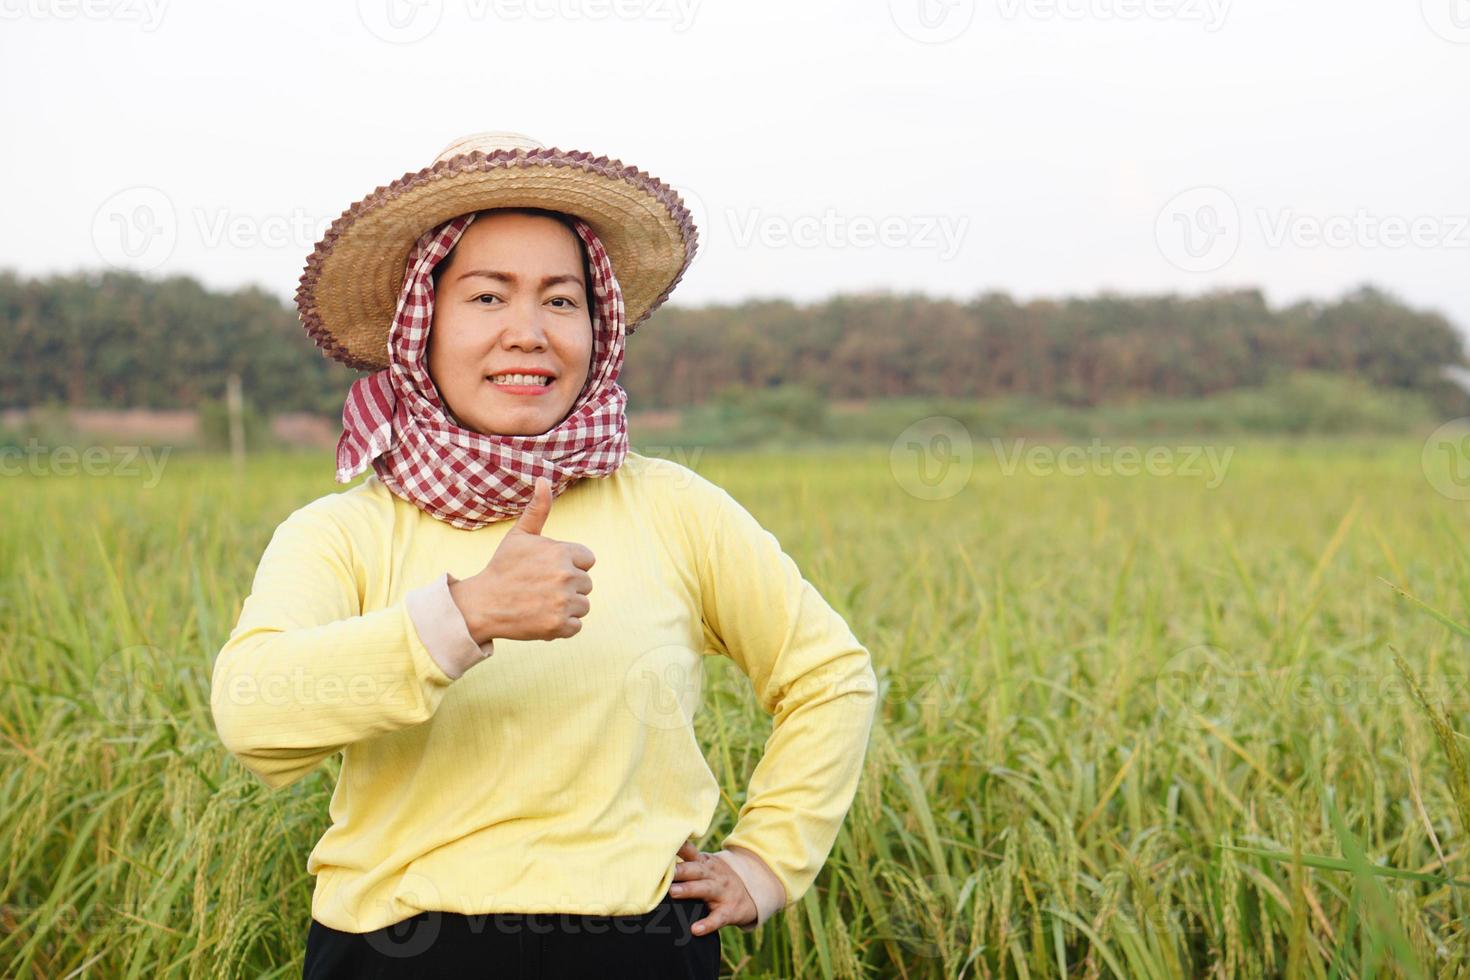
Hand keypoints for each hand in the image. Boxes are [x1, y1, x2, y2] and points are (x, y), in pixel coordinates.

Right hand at [448, 476, 595, 643]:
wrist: (483, 604)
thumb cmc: (503, 567)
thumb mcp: (519, 535)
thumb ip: (538, 509)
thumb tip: (543, 479)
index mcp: (561, 552)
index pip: (587, 560)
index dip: (570, 564)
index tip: (548, 569)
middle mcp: (566, 576)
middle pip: (586, 584)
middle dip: (568, 586)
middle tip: (540, 588)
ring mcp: (563, 602)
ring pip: (583, 605)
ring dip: (566, 607)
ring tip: (540, 602)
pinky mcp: (559, 626)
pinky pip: (575, 626)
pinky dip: (561, 626)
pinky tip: (541, 617)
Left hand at [668, 840, 756, 935]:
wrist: (750, 894)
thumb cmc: (716, 879)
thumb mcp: (706, 866)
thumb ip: (685, 862)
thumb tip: (653, 861)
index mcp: (706, 863)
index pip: (691, 852)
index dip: (679, 848)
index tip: (663, 847)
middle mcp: (714, 875)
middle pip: (696, 870)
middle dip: (680, 870)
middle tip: (663, 872)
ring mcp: (722, 892)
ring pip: (705, 889)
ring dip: (689, 890)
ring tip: (673, 892)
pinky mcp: (728, 911)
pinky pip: (717, 918)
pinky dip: (707, 924)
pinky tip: (695, 929)